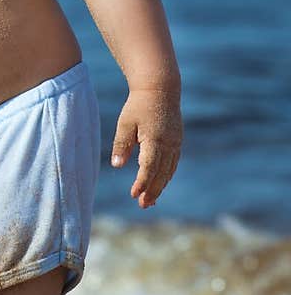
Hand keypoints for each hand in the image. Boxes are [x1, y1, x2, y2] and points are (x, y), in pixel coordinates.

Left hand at [110, 87, 182, 208]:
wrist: (160, 89)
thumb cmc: (138, 105)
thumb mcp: (125, 123)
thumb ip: (122, 144)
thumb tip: (117, 166)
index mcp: (155, 139)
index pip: (149, 167)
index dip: (142, 183)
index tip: (133, 194)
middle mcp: (169, 144)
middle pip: (161, 173)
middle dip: (152, 191)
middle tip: (142, 205)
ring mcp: (176, 143)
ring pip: (169, 170)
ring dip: (160, 186)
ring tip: (149, 200)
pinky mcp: (178, 141)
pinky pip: (173, 163)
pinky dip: (166, 176)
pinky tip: (158, 183)